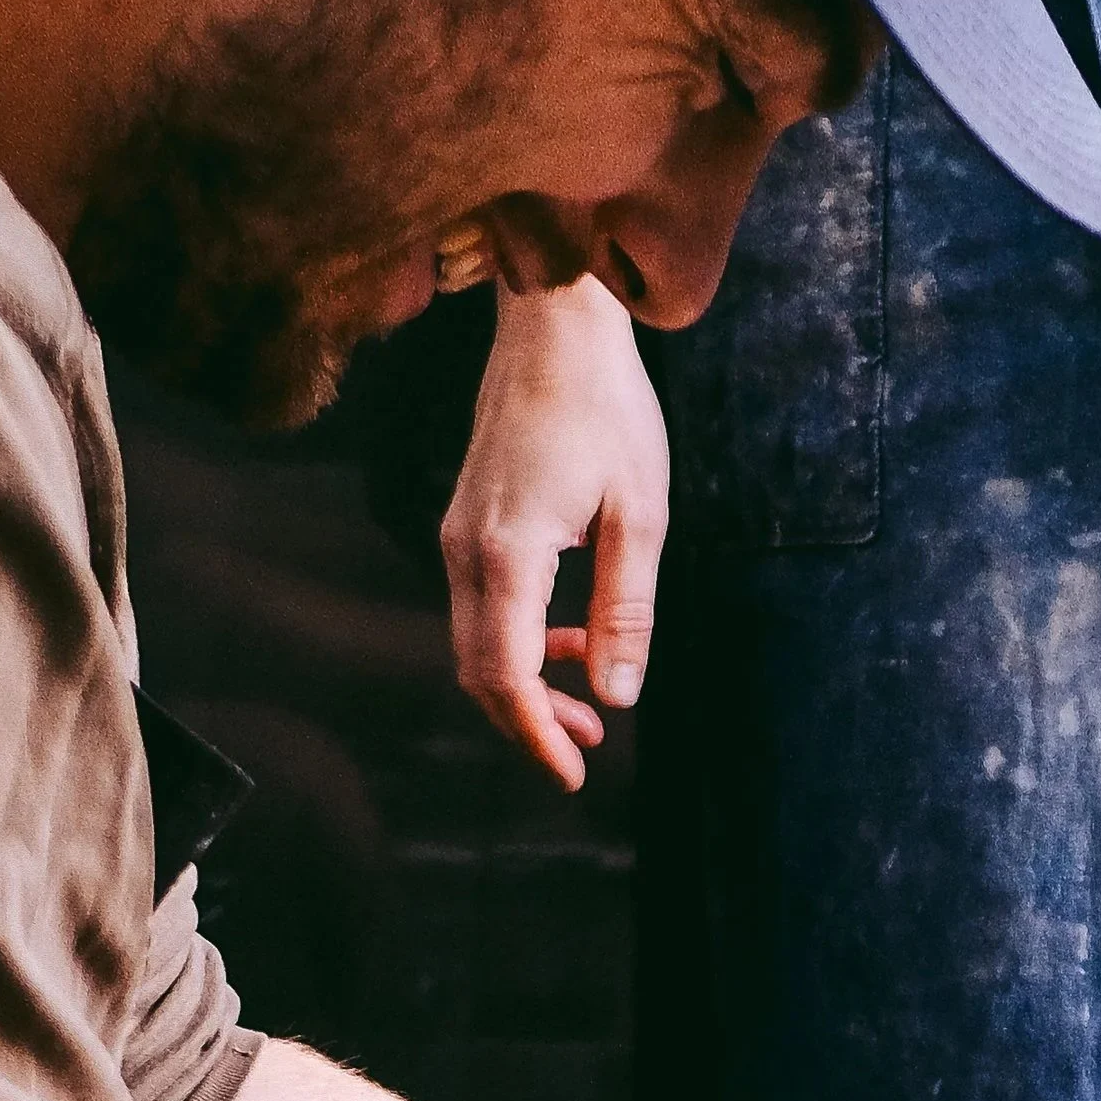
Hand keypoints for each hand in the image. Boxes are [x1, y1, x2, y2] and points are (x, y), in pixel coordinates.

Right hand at [443, 279, 666, 789]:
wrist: (555, 326)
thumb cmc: (607, 409)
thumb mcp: (641, 516)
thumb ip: (626, 610)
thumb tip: (619, 697)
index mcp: (507, 553)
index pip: (505, 675)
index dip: (535, 735)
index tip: (572, 774)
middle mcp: (466, 550)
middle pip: (480, 671)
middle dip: (530, 723)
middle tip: (585, 756)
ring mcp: (459, 535)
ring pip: (477, 644)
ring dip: (528, 687)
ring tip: (590, 711)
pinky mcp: (468, 523)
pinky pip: (484, 608)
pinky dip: (523, 644)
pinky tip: (575, 646)